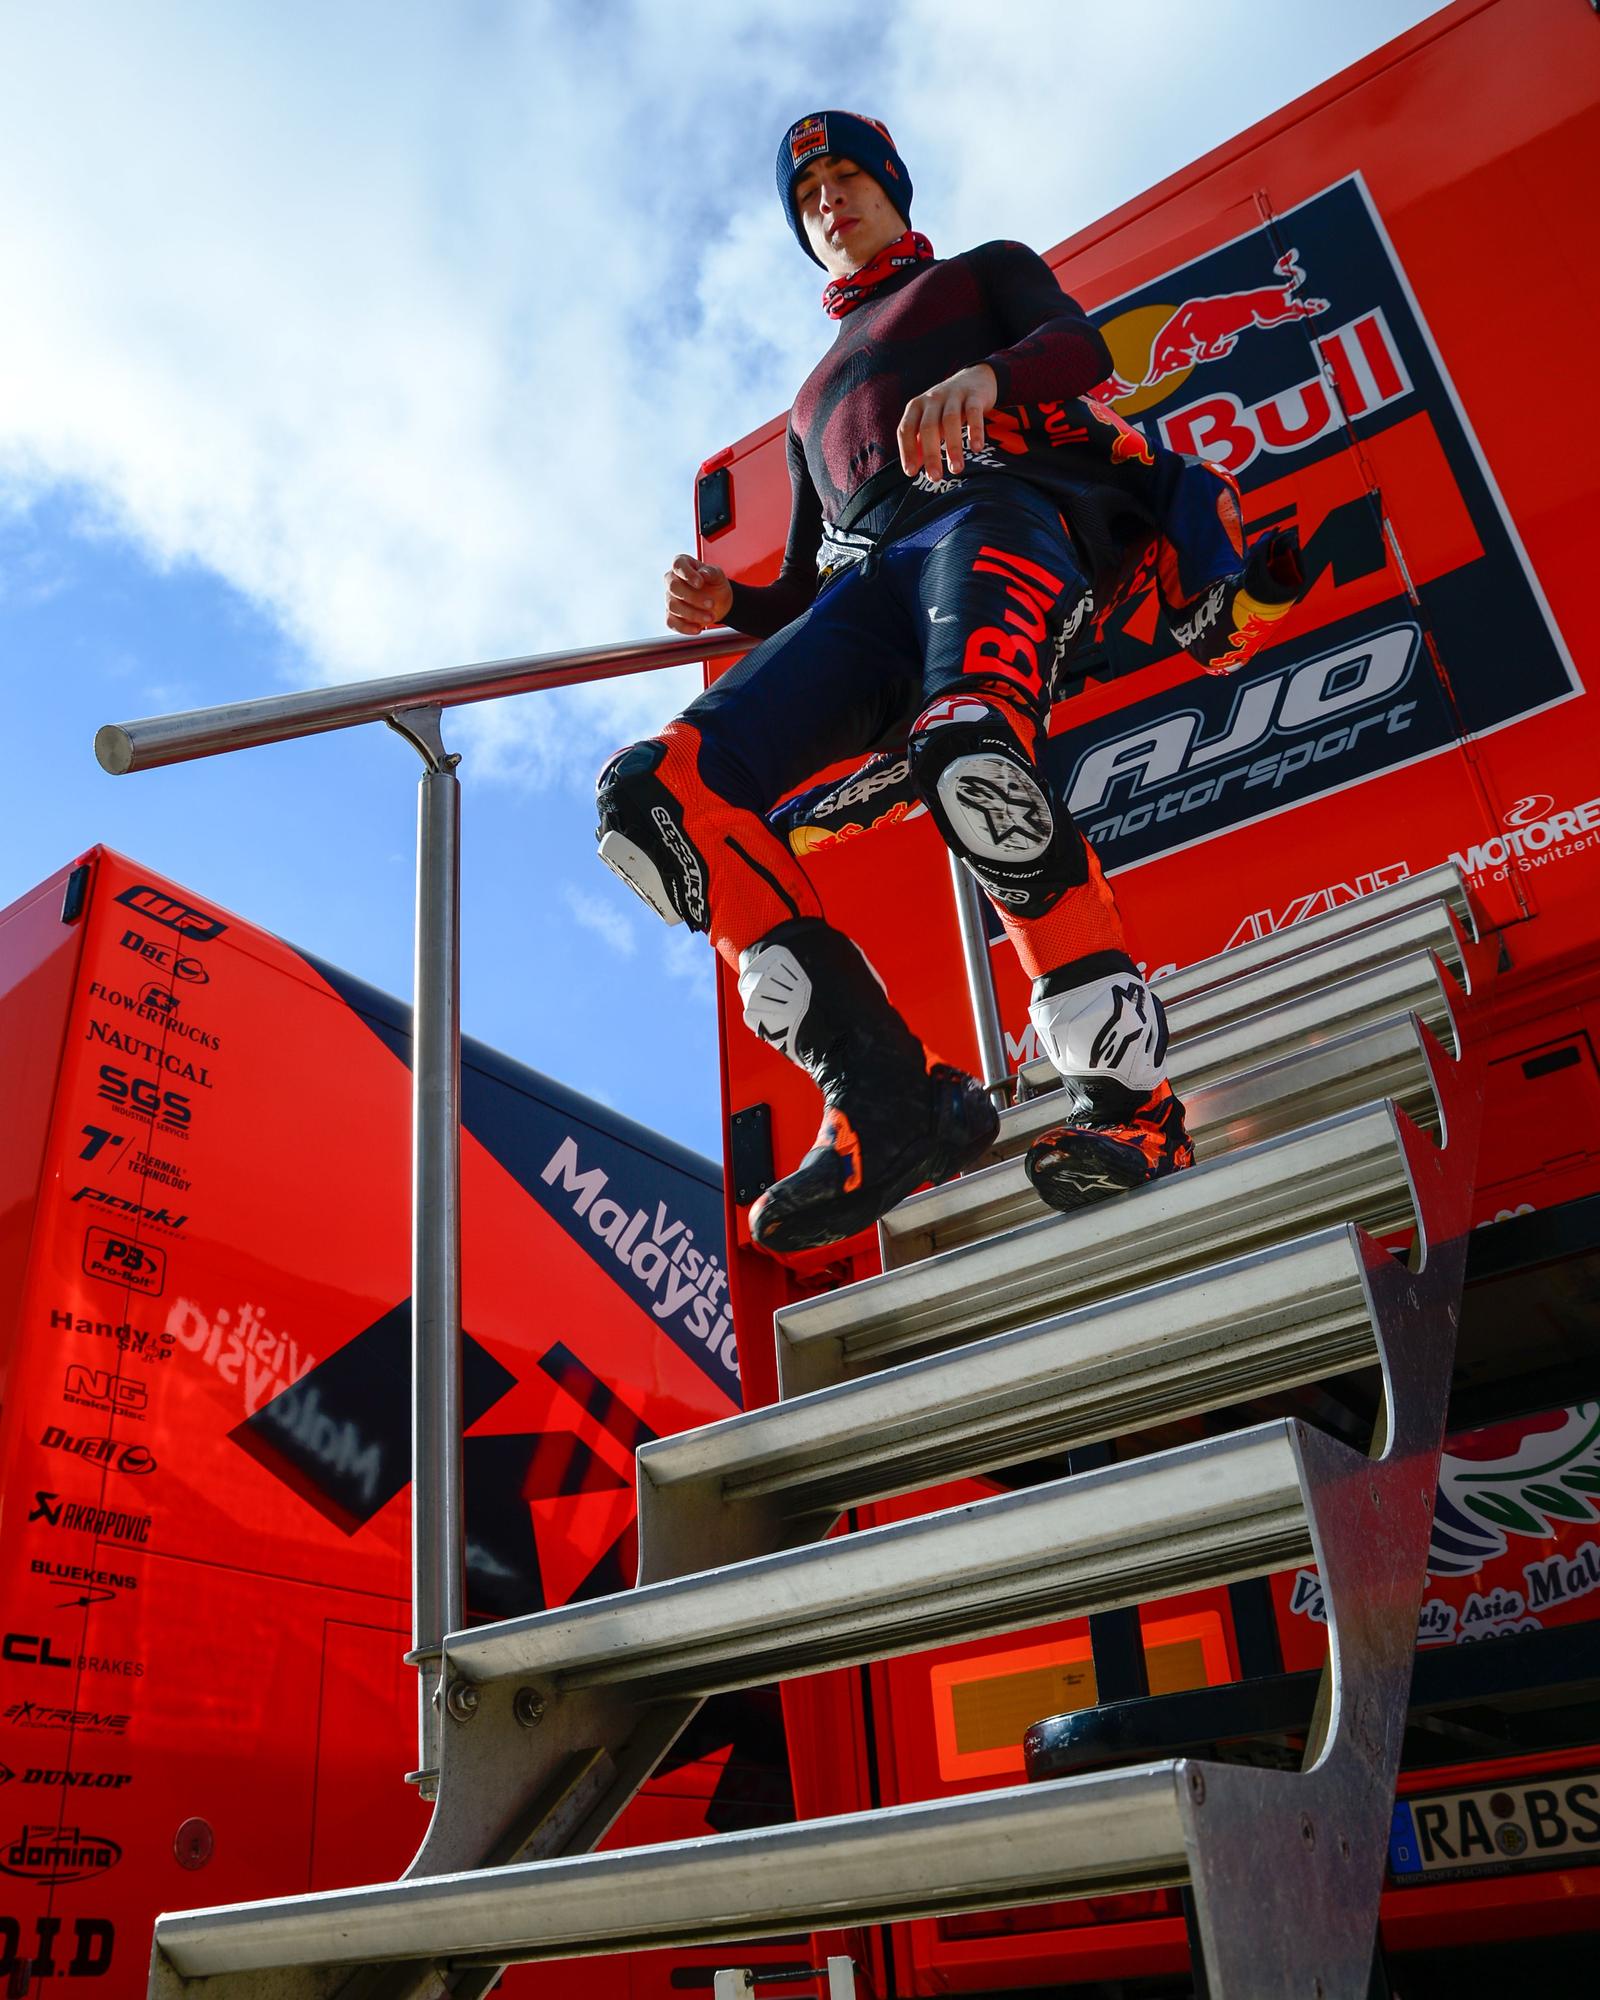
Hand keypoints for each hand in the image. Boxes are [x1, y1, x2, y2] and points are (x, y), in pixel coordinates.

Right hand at [665, 554, 733, 634]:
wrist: (719, 602)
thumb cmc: (715, 584)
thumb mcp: (717, 575)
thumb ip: (711, 572)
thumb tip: (703, 574)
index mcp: (682, 565)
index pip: (678, 565)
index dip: (687, 574)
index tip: (700, 583)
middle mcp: (672, 580)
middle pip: (674, 587)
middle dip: (693, 597)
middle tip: (711, 603)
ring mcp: (670, 598)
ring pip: (673, 606)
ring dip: (693, 614)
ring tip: (710, 617)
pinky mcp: (671, 615)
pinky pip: (671, 622)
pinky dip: (685, 627)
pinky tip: (698, 629)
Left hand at [897, 363, 996, 482]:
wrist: (974, 378)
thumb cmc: (946, 408)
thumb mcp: (930, 421)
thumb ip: (920, 442)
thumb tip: (912, 469)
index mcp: (916, 407)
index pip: (906, 429)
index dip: (907, 451)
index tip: (911, 473)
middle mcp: (932, 399)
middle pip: (928, 427)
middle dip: (931, 454)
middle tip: (935, 478)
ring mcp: (953, 395)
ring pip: (950, 420)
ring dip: (953, 446)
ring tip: (956, 469)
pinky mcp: (973, 395)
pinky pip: (973, 412)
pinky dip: (975, 430)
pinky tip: (976, 448)